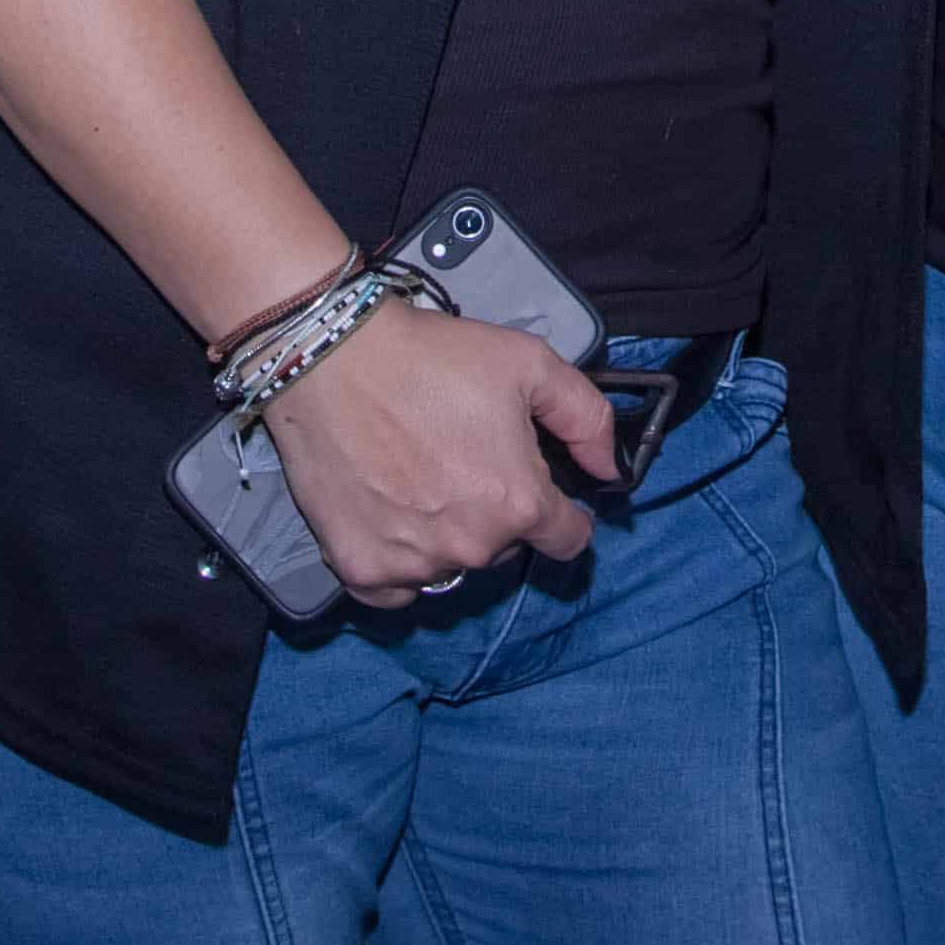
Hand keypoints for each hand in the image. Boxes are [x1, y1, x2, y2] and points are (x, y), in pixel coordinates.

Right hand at [257, 300, 617, 605]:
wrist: (333, 356)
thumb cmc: (432, 357)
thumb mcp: (531, 364)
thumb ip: (588, 419)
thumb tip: (611, 470)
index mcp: (519, 503)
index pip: (568, 540)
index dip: (563, 514)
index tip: (544, 496)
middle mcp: (472, 546)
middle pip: (504, 547)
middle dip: (495, 512)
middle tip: (462, 460)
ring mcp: (413, 564)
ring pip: (451, 566)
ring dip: (446, 537)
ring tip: (419, 480)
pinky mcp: (360, 569)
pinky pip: (396, 587)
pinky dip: (398, 563)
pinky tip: (390, 515)